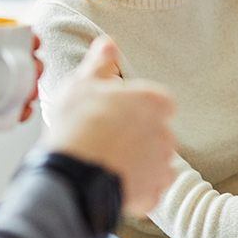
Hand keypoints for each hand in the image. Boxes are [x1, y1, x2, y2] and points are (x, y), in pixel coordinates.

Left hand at [0, 36, 42, 136]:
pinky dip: (16, 113)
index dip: (22, 36)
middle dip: (32, 64)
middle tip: (35, 70)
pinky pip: (2, 111)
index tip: (32, 39)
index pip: (2, 37)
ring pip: (14, 87)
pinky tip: (22, 114)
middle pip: (15, 62)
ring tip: (30, 95)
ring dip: (29, 89)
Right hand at [45, 36, 175, 216]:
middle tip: (109, 137)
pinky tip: (115, 183)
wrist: (73, 173)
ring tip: (110, 161)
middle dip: (139, 134)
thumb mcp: (83, 82)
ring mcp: (160, 165)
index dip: (140, 106)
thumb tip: (108, 43)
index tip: (120, 111)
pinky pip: (150, 191)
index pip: (160, 101)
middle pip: (158, 131)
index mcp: (152, 101)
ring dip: (140, 162)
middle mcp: (164, 132)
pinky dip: (137, 189)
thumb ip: (100, 62)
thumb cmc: (77, 123)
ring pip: (156, 162)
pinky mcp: (152, 195)